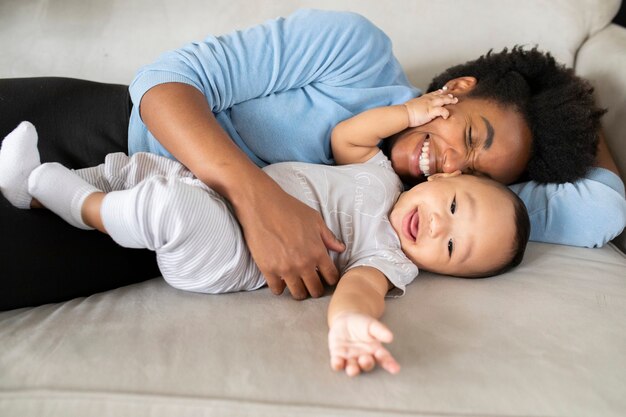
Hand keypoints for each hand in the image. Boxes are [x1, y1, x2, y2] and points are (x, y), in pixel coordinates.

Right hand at [236, 178, 344, 299]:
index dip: (331, 279)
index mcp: (317, 252)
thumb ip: (329, 237)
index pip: (331, 277)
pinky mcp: (268, 270)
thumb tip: (341, 249)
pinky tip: (281, 281)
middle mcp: (304, 264)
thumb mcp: (314, 219)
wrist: (262, 205)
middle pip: (316, 290)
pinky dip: (280, 287)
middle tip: (312, 283)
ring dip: (300, 291)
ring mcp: (285, 269)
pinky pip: (277, 290)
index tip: (326, 277)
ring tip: (298, 285)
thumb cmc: (290, 209)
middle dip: (316, 288)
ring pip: (298, 294)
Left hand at [328, 312, 399, 376]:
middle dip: (367, 364)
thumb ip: (380, 331)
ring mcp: (351, 358)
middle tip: (366, 359)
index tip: (396, 369)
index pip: (384, 359)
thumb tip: (390, 337)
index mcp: (375, 350)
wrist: (346, 320)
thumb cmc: (362, 324)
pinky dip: (337, 364)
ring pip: (353, 368)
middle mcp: (364, 357)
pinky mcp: (338, 356)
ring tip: (353, 369)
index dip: (390, 365)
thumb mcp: (372, 325)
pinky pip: (337, 363)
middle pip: (367, 365)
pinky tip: (338, 363)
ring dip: (353, 370)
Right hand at [404, 90, 457, 126]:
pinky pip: (442, 111)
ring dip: (450, 100)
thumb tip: (414, 110)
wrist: (404, 113)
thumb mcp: (411, 106)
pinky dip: (446, 113)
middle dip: (447, 95)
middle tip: (452, 96)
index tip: (442, 91)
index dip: (438, 92)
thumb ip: (416, 106)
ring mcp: (430, 104)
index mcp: (423, 98)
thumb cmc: (405, 112)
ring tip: (455, 101)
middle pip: (440, 95)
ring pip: (444, 100)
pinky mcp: (431, 111)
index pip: (432, 94)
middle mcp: (428, 100)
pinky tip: (447, 116)